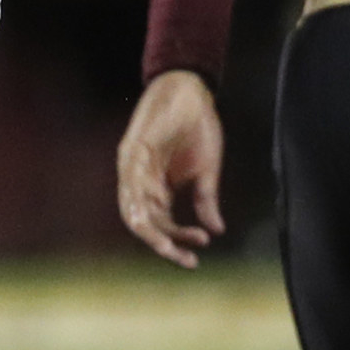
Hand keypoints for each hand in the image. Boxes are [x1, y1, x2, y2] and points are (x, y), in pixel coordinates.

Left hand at [116, 69, 224, 267]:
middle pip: (143, 223)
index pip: (160, 225)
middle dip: (162, 244)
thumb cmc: (197, 129)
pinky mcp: (133, 149)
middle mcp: (139, 183)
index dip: (177, 242)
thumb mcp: (207, 171)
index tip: (198, 253)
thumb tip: (217, 231)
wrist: (191, 92)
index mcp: (156, 190)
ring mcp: (133, 167)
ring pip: (133, 207)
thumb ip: (206, 201)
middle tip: (184, 258)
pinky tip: (158, 212)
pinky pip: (132, 179)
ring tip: (169, 245)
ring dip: (151, 229)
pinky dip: (143, 198)